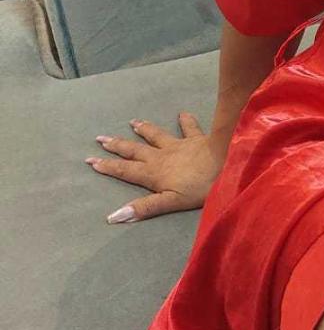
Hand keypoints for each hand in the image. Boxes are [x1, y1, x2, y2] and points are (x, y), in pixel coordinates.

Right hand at [87, 112, 224, 223]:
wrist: (226, 162)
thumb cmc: (200, 187)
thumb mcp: (171, 202)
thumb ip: (144, 208)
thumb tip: (113, 216)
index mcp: (154, 173)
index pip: (125, 170)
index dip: (107, 166)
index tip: (90, 160)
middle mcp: (162, 156)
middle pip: (135, 150)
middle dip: (117, 146)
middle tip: (100, 138)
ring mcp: (179, 145)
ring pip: (156, 136)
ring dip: (144, 129)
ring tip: (133, 122)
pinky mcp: (196, 139)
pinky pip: (189, 128)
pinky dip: (185, 120)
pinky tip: (182, 113)